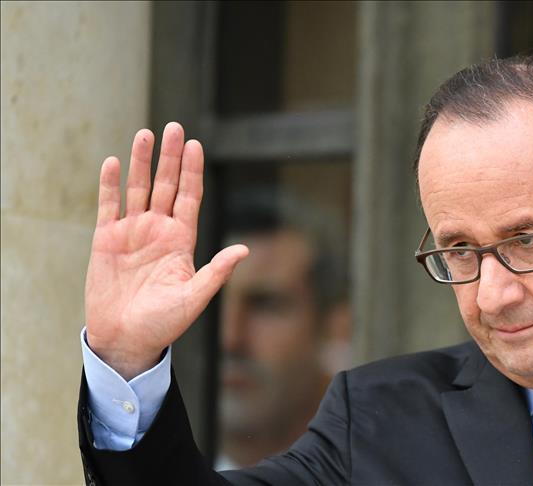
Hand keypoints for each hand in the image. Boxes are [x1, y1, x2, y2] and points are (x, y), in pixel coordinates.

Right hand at [85, 122, 247, 379]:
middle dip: (171, 156)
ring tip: (146, 134)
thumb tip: (244, 250)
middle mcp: (158, 231)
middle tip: (175, 127)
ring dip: (142, 162)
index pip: (189, 197)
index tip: (196, 145)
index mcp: (181, 241)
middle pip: (166, 185)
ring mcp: (132, 233)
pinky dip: (110, 184)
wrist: (126, 340)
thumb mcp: (194, 298)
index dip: (192, 171)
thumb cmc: (164, 324)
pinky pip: (108, 206)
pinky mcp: (106, 240)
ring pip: (138, 189)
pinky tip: (113, 162)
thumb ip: (216, 272)